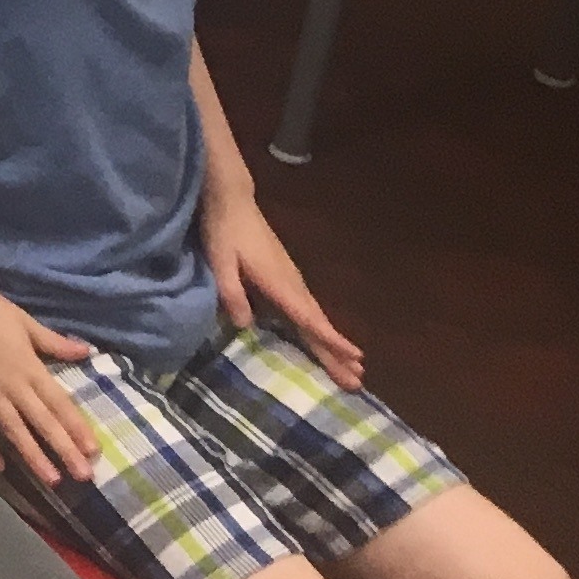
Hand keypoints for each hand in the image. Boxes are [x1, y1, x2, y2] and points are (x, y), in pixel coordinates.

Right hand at [0, 256, 103, 481]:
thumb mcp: (24, 321)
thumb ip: (54, 342)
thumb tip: (87, 351)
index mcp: (30, 367)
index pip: (59, 403)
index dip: (77, 427)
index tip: (94, 451)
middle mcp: (12, 385)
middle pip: (42, 422)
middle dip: (64, 451)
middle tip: (83, 477)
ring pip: (14, 430)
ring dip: (33, 456)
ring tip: (50, 480)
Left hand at [203, 186, 363, 388]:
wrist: (232, 199)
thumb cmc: (224, 229)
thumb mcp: (219, 259)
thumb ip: (231, 291)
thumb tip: (245, 326)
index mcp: (278, 282)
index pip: (308, 317)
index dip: (329, 339)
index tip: (355, 357)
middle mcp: (292, 283)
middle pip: (317, 323)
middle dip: (337, 352)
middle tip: (359, 380)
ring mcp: (291, 279)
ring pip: (315, 317)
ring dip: (332, 343)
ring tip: (352, 367)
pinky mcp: (285, 276)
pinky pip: (306, 308)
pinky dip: (319, 327)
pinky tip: (321, 339)